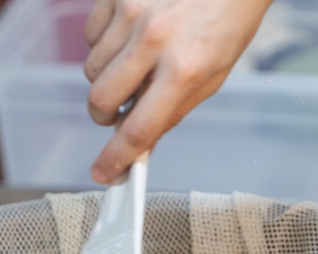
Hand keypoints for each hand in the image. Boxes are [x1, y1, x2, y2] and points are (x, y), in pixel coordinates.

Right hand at [83, 0, 271, 182]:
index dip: (116, 158)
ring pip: (91, 69)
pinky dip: (103, 45)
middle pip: (101, 100)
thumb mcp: (211, 76)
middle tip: (117, 112)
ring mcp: (132, 13)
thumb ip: (172, 111)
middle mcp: (154, 40)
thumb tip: (140, 145)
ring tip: (134, 63)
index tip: (104, 173)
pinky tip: (128, 37)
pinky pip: (91, 36)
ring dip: (106, 77)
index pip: (139, 129)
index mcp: (184, 70)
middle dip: (104, 115)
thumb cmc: (226, 22)